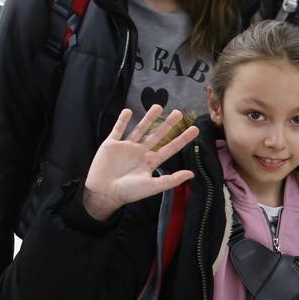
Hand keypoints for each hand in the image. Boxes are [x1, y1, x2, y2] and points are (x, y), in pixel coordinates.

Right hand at [83, 107, 199, 220]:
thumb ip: (172, 179)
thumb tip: (191, 174)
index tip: (195, 129)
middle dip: (168, 124)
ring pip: (140, 129)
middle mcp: (140, 152)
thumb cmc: (128, 192)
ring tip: (158, 106)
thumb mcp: (153, 186)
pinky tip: (128, 111)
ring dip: (149, 118)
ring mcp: (126, 147)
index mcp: (151, 162)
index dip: (182, 139)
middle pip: (157, 135)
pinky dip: (122, 120)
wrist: (104, 193)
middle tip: (179, 112)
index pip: (170, 148)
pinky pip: (117, 129)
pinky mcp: (111, 145)